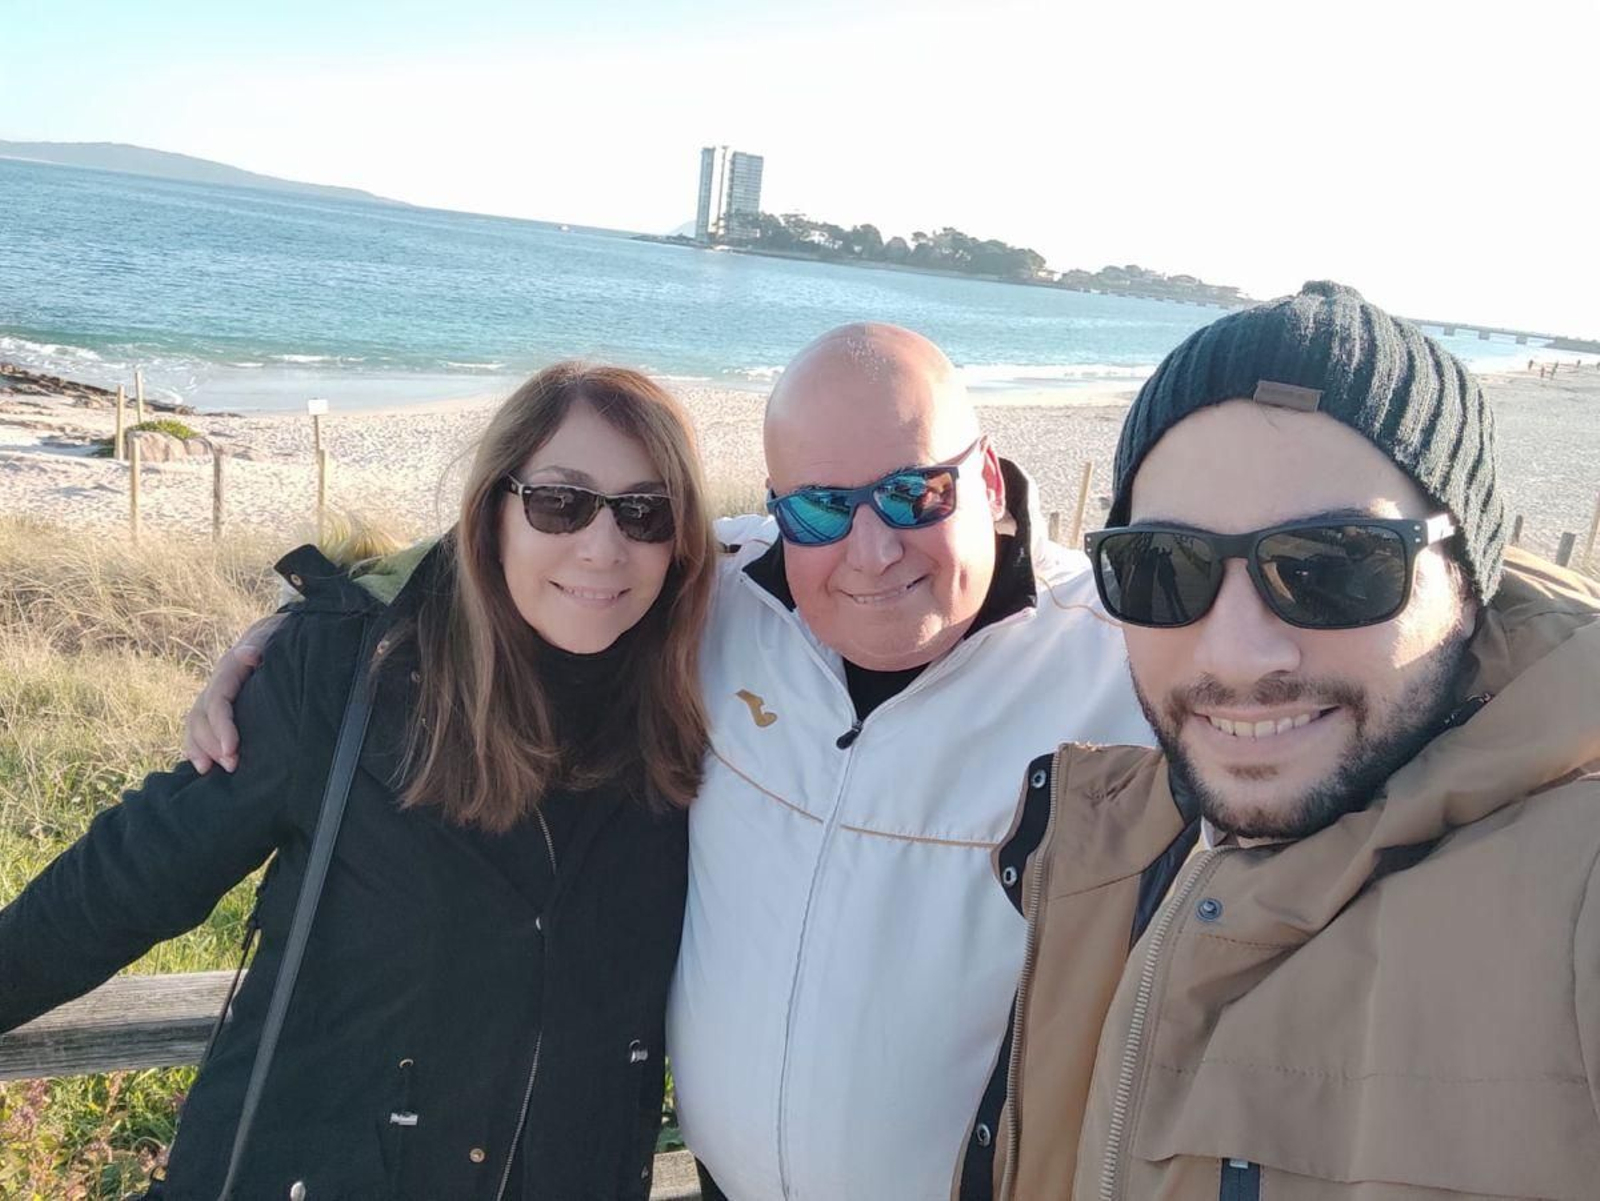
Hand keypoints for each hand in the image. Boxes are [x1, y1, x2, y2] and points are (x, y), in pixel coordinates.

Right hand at [182, 615, 284, 773]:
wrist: (277, 634)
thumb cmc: (279, 638)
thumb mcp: (273, 635)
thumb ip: (261, 643)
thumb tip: (248, 654)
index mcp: (229, 667)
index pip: (217, 700)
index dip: (221, 726)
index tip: (232, 749)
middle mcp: (217, 682)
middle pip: (201, 716)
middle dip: (212, 744)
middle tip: (232, 766)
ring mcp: (215, 694)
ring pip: (195, 723)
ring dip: (200, 748)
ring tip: (211, 770)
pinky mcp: (218, 706)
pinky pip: (198, 727)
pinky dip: (196, 746)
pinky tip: (203, 766)